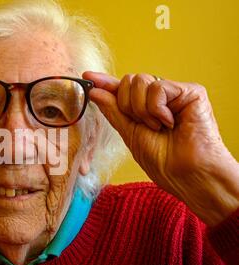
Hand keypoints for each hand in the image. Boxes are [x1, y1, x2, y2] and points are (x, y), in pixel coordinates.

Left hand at [83, 71, 238, 225]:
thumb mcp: (129, 133)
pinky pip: (158, 87)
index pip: (122, 90)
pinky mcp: (191, 92)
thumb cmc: (162, 161)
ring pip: (140, 81)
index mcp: (145, 109)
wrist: (186, 174)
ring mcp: (175, 94)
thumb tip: (95, 91)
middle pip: (129, 81)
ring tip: (158, 127)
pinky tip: (169, 123)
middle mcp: (160, 98)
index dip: (105, 83)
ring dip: (141, 110)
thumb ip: (113, 110)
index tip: (87, 76)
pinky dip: (157, 109)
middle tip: (142, 125)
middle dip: (127, 106)